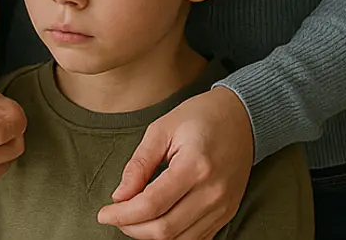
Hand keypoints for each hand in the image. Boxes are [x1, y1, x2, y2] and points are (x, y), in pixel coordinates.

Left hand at [96, 85, 254, 239]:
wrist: (242, 118)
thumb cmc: (199, 118)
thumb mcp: (161, 129)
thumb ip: (139, 164)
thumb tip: (119, 196)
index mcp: (195, 166)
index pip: (152, 204)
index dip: (123, 214)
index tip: (103, 214)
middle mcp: (212, 193)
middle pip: (165, 228)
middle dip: (132, 228)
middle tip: (115, 217)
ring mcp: (223, 207)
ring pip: (180, 239)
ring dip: (150, 236)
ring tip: (132, 220)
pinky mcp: (227, 214)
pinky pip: (197, 239)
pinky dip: (172, 236)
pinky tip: (155, 223)